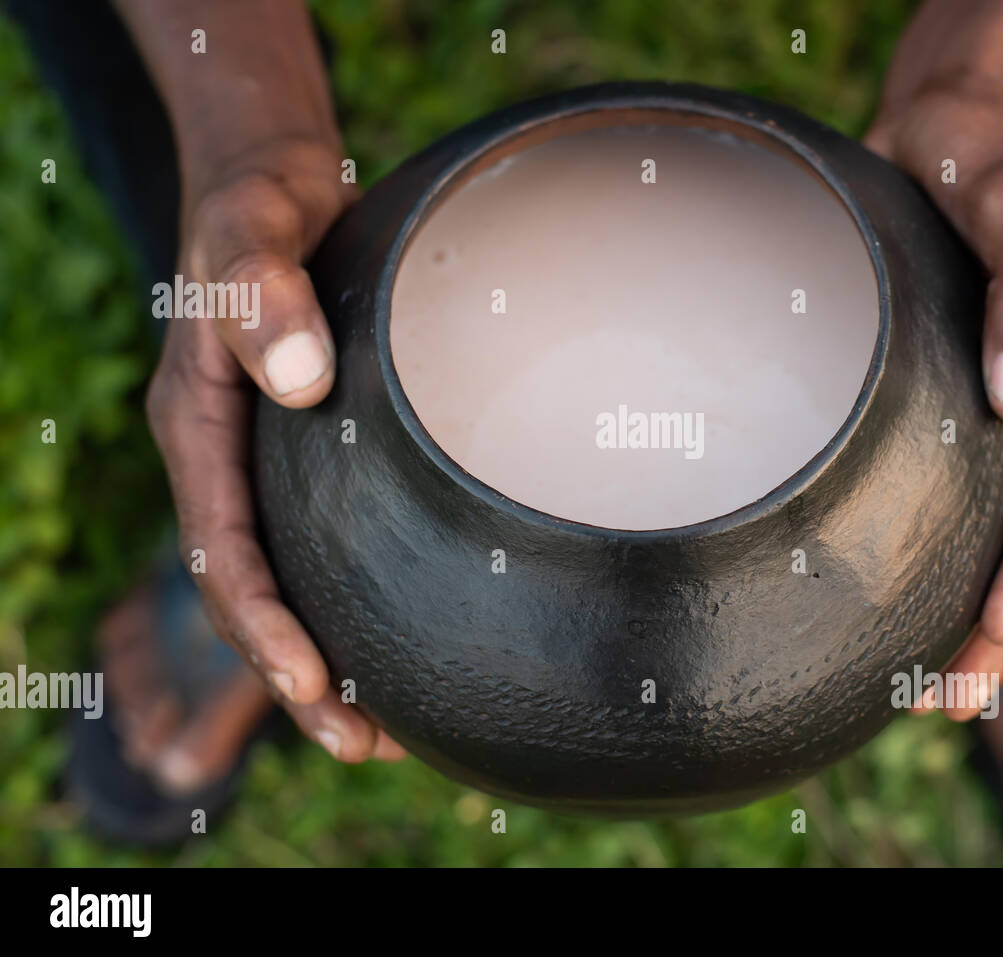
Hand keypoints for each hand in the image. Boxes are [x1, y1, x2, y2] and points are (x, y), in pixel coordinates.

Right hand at [146, 137, 404, 761]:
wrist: (276, 181)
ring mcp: (265, 459)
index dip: (264, 625)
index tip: (312, 680)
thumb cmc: (262, 205)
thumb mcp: (254, 233)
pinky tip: (401, 628)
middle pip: (255, 591)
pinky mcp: (307, 451)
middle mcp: (229, 458)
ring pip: (288, 578)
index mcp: (199, 428)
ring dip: (329, 654)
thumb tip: (292, 378)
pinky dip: (349, 597)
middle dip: (298, 675)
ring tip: (385, 725)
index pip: (225, 551)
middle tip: (363, 742)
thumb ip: (262, 296)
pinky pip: (318, 543)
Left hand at [864, 0, 1002, 717]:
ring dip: (966, 604)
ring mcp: (1000, 403)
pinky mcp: (953, 394)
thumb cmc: (986, 159)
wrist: (955, 121)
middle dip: (996, 624)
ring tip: (924, 681)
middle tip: (947, 703)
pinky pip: (957, 487)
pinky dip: (937, 545)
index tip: (987, 640)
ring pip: (993, 524)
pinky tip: (894, 583)